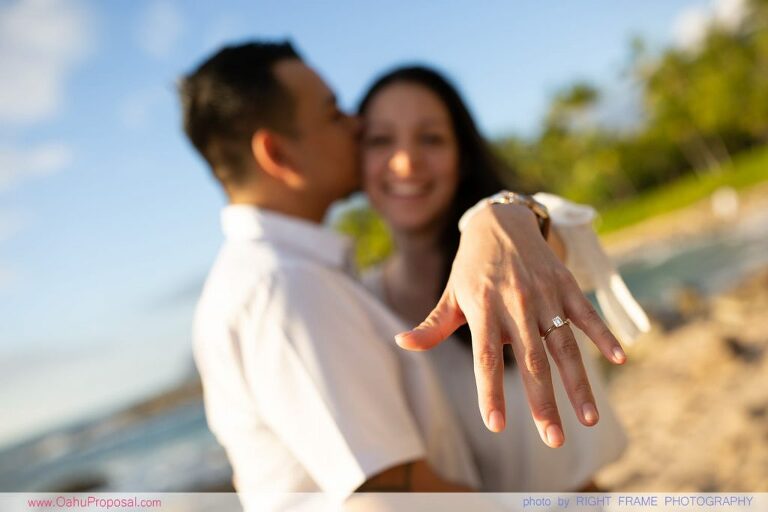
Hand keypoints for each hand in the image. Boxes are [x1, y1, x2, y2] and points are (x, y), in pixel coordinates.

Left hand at [394, 203, 625, 446]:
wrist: (501, 221)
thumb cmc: (471, 267)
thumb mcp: (450, 294)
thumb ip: (431, 325)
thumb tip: (401, 344)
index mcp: (483, 308)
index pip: (486, 358)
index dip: (491, 391)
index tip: (496, 424)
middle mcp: (515, 303)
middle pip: (532, 360)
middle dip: (544, 402)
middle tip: (554, 440)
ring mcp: (544, 294)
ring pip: (564, 345)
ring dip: (579, 383)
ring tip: (589, 419)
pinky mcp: (565, 285)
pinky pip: (587, 314)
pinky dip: (603, 334)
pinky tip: (620, 358)